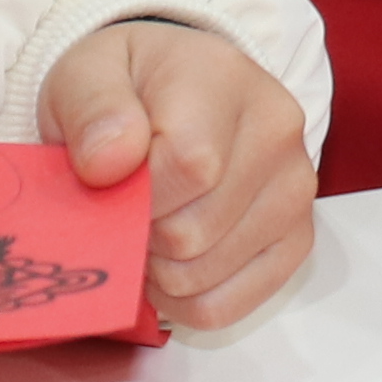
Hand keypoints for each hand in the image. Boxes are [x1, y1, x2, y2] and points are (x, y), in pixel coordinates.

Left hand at [40, 17, 317, 329]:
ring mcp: (294, 189)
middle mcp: (277, 131)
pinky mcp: (297, 240)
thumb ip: (91, 109)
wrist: (170, 90)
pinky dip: (182, 300)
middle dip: (140, 233)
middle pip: (193, 232)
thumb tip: (108, 161)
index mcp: (225, 79)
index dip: (135, 196)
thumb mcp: (85, 74)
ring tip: (146, 226)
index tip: (109, 182)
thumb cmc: (125, 87)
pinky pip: (225, 307)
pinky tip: (168, 262)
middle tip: (124, 205)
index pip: (189, 167)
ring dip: (157, 268)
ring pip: (204, 276)